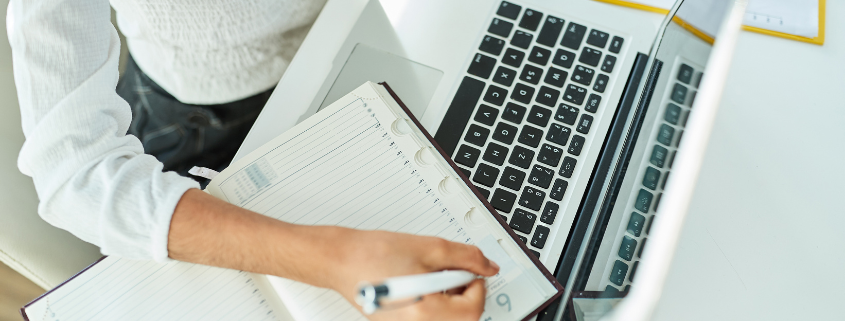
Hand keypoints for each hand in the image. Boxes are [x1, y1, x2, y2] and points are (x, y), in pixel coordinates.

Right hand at [304, 227, 499, 320]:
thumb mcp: (430, 247)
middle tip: (454, 271)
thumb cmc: (373, 254)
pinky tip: (424, 286)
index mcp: (424, 313)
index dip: (478, 285)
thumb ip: (466, 257)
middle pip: (463, 320)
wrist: (341, 260)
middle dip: (466, 294)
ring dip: (452, 300)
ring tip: (435, 276)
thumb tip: (488, 267)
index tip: (472, 270)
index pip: (473, 310)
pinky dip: (437, 305)